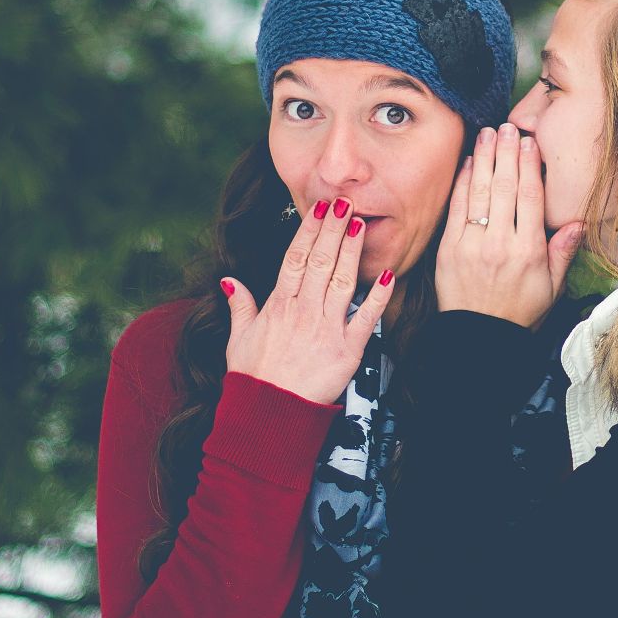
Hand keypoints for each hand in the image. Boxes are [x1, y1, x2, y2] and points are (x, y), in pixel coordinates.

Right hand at [220, 199, 395, 404]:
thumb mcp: (238, 340)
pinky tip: (388, 275)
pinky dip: (378, 296)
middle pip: (320, 262)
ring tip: (361, 224)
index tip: (319, 209)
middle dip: (333, 230)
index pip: (295, 259)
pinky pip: (366, 318)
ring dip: (352, 252)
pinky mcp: (347, 350)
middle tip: (344, 203)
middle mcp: (302, 312)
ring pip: (341, 281)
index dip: (308, 232)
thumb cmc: (253, 379)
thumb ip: (239, 306)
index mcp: (278, 306)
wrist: (268, 415)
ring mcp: (325, 329)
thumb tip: (229, 281)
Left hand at [436, 124, 584, 327]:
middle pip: (505, 187)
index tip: (530, 142)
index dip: (530, 166)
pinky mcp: (449, 249)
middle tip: (509, 126)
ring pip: (480, 192)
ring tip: (489, 133)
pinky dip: (463, 182)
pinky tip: (469, 162)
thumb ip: (562, 253)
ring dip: (485, 158)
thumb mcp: (552, 288)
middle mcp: (500, 244)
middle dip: (507, 152)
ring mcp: (472, 244)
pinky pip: (457, 208)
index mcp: (529, 251)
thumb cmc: (519, 312)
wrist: (480, 338)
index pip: (530, 198)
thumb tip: (578, 222)